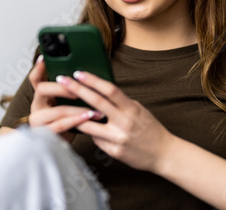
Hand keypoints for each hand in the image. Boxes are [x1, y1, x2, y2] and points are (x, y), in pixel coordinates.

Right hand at [27, 56, 103, 142]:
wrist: (58, 148)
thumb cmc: (66, 123)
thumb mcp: (66, 105)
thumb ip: (71, 93)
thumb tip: (87, 77)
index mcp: (41, 97)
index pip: (34, 78)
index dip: (38, 68)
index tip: (44, 57)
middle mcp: (36, 107)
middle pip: (42, 89)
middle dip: (63, 87)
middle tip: (79, 88)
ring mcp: (38, 121)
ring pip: (56, 110)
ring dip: (77, 109)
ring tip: (93, 109)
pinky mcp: (45, 135)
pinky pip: (60, 125)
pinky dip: (76, 121)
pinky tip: (88, 118)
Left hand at [56, 71, 174, 171]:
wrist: (164, 154)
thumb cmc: (150, 129)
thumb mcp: (138, 110)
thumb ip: (120, 103)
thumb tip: (100, 91)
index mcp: (131, 109)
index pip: (110, 90)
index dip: (93, 80)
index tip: (79, 73)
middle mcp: (124, 122)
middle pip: (96, 102)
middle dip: (76, 89)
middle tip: (62, 80)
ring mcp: (118, 138)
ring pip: (89, 125)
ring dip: (74, 115)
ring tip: (61, 107)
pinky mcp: (114, 151)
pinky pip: (96, 140)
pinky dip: (91, 133)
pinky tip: (87, 129)